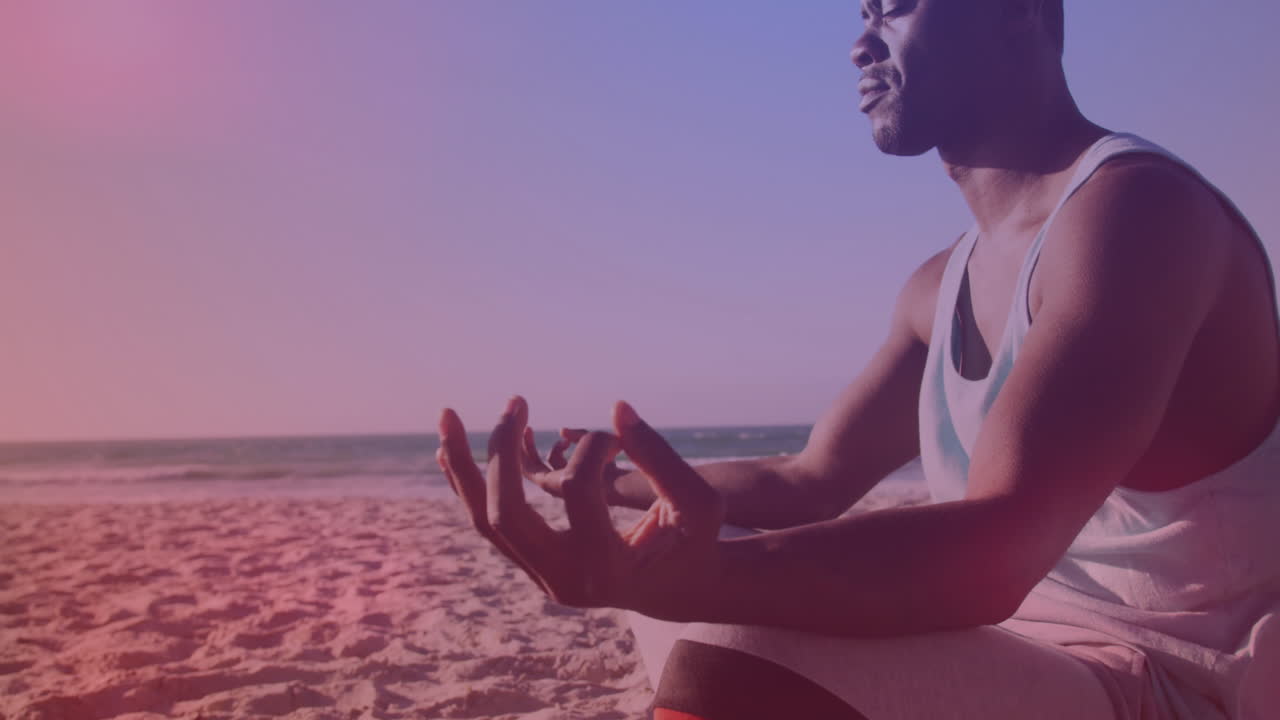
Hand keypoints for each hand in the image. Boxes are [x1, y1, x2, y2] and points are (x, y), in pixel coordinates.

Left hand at [436, 396, 725, 615]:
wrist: (678, 588)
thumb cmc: (694, 541)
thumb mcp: (698, 503)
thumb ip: (661, 458)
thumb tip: (615, 409)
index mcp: (606, 569)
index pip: (578, 492)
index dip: (593, 449)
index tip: (615, 436)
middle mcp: (563, 581)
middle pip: (505, 514)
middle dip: (499, 454)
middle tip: (514, 402)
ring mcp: (541, 577)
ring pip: (484, 521)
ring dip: (463, 466)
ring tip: (446, 416)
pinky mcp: (533, 565)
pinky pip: (490, 524)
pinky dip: (470, 484)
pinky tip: (450, 451)